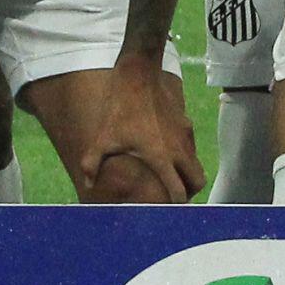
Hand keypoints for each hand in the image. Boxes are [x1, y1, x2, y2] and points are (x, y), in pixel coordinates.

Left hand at [73, 54, 204, 203]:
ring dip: (188, 176)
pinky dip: (184, 157)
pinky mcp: (185, 123)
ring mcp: (185, 136)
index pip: (178, 192)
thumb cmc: (121, 107)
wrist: (139, 73)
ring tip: (171, 179)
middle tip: (173, 197)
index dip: (173, 205)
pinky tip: (166, 152)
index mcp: (161, 157)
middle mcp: (179, 150)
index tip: (164, 211)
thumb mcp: (104, 136)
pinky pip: (191, 148)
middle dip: (188, 194)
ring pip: (196, 166)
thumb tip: (87, 184)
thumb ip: (93, 163)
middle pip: (197, 183)